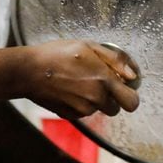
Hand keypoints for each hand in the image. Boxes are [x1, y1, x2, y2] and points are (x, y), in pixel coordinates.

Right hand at [22, 40, 139, 118]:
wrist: (29, 71)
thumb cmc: (57, 54)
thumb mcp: (88, 46)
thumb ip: (115, 60)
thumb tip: (133, 76)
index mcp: (104, 80)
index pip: (132, 102)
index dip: (130, 94)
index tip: (124, 86)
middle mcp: (96, 98)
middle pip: (116, 108)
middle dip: (112, 98)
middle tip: (98, 82)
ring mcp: (83, 110)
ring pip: (99, 109)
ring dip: (95, 99)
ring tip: (79, 82)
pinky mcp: (71, 116)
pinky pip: (85, 112)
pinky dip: (81, 103)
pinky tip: (69, 89)